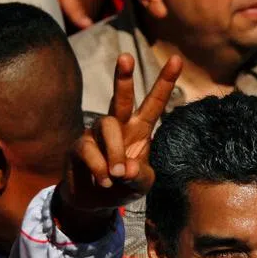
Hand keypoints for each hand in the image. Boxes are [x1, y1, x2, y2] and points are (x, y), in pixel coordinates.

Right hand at [57, 53, 181, 230]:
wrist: (95, 201)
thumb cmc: (124, 186)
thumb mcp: (141, 185)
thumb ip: (139, 177)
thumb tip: (127, 169)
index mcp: (141, 129)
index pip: (154, 103)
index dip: (165, 82)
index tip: (176, 59)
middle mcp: (119, 125)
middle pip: (121, 98)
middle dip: (123, 77)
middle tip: (126, 57)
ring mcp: (96, 134)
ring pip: (107, 126)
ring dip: (115, 151)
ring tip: (118, 175)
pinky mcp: (79, 146)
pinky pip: (89, 149)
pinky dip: (99, 167)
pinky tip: (104, 181)